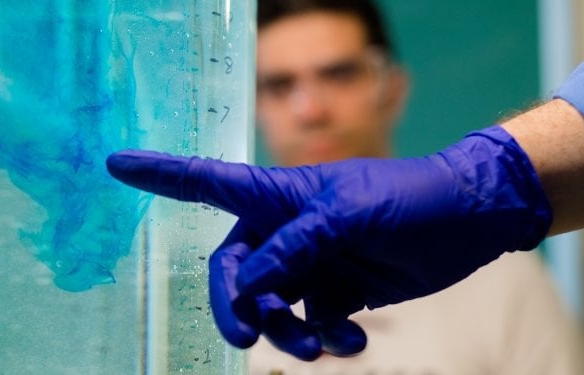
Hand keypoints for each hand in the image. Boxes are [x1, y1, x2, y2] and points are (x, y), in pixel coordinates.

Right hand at [106, 125, 551, 359]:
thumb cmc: (409, 197)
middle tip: (246, 336)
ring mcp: (309, 260)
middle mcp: (284, 228)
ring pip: (270, 305)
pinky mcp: (336, 288)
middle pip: (232, 270)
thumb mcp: (350, 215)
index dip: (159, 174)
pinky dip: (327, 337)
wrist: (469, 221)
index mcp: (278, 195)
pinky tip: (352, 339)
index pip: (206, 182)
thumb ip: (297, 246)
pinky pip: (310, 321)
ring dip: (287, 331)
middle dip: (236, 305)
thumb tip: (252, 282)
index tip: (115, 165)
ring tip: (322, 345)